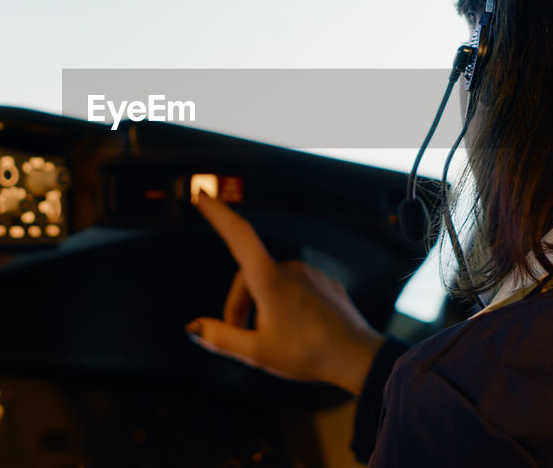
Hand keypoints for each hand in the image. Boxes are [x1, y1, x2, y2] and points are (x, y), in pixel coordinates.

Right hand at [186, 192, 383, 394]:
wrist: (358, 358)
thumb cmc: (308, 355)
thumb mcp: (257, 352)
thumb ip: (221, 338)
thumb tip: (194, 328)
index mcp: (268, 279)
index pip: (237, 235)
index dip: (217, 213)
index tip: (203, 194)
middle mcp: (290, 268)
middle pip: (249, 277)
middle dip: (240, 305)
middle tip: (242, 337)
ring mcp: (310, 274)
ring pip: (272, 284)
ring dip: (262, 307)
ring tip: (270, 340)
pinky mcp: (325, 284)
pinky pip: (296, 289)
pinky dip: (285, 306)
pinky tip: (295, 332)